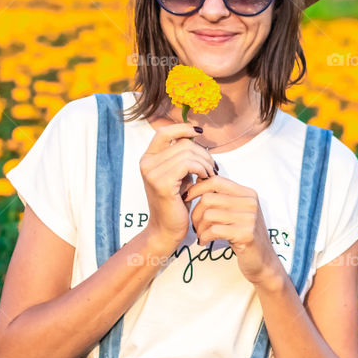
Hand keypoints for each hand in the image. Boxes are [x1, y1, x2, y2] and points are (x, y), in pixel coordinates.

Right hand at [139, 121, 215, 251]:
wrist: (167, 230)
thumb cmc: (176, 203)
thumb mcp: (178, 174)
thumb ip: (182, 156)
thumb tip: (195, 133)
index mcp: (148, 158)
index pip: (164, 131)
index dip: (183, 128)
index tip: (199, 132)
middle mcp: (146, 163)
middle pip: (182, 143)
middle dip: (203, 152)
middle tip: (211, 166)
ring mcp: (152, 173)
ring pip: (187, 152)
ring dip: (204, 162)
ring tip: (209, 174)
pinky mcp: (162, 183)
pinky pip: (188, 164)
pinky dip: (201, 168)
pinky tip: (206, 178)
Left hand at [184, 175, 284, 287]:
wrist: (263, 260)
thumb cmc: (244, 235)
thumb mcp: (237, 212)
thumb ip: (223, 198)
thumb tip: (198, 181)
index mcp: (247, 193)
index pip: (216, 181)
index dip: (197, 188)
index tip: (187, 198)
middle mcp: (250, 202)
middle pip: (209, 198)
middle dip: (195, 213)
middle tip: (195, 225)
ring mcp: (249, 218)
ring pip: (208, 215)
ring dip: (199, 227)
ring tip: (201, 235)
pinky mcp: (246, 234)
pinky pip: (214, 230)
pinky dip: (204, 237)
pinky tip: (204, 242)